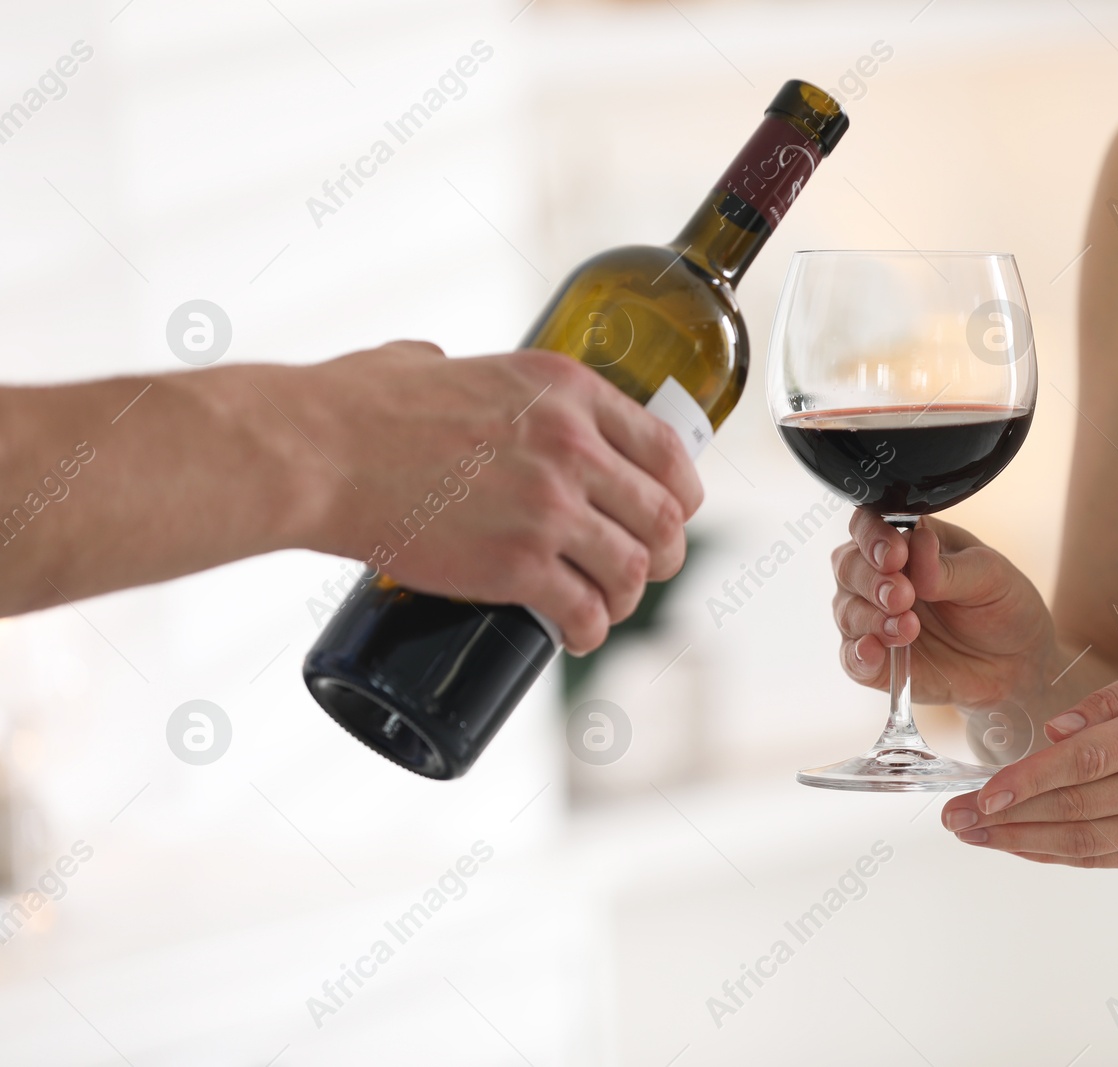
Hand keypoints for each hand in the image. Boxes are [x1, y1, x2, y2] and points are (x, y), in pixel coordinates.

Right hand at [289, 341, 702, 653]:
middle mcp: (573, 447)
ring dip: (627, 598)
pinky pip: (584, 609)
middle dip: (664, 553)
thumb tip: (445, 370)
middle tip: (643, 570)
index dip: (679, 493)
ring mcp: (550, 508)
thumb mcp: (444, 361)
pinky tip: (577, 633)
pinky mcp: (518, 565)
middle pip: (662, 516)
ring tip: (606, 607)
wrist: (318, 454)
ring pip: (633, 569)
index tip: (670, 514)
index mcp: (568, 390)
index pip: (666, 449)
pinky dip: (589, 630)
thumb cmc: (361, 406)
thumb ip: (468, 371)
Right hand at [831, 509, 1058, 708]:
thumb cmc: (1000, 605)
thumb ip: (949, 566)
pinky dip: (857, 655)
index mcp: (906, 543)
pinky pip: (851, 658)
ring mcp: (874, 619)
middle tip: (903, 597)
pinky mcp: (877, 662)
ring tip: (908, 628)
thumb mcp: (989, 576)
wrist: (1017, 662)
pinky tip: (873, 652)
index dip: (872, 537)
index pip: (868, 526)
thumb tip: (917, 546)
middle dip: (871, 581)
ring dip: (870, 618)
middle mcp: (880, 577)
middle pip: (848, 566)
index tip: (896, 556)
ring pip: (846, 611)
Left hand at [940, 663, 1117, 869]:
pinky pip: (1103, 859)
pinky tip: (1019, 845)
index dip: (1028, 781)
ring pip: (1083, 842)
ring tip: (974, 836)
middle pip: (1074, 808)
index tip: (983, 792)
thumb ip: (1106, 701)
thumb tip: (1052, 733)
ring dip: (1020, 842)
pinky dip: (1055, 856)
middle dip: (1006, 817)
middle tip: (955, 818)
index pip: (1084, 762)